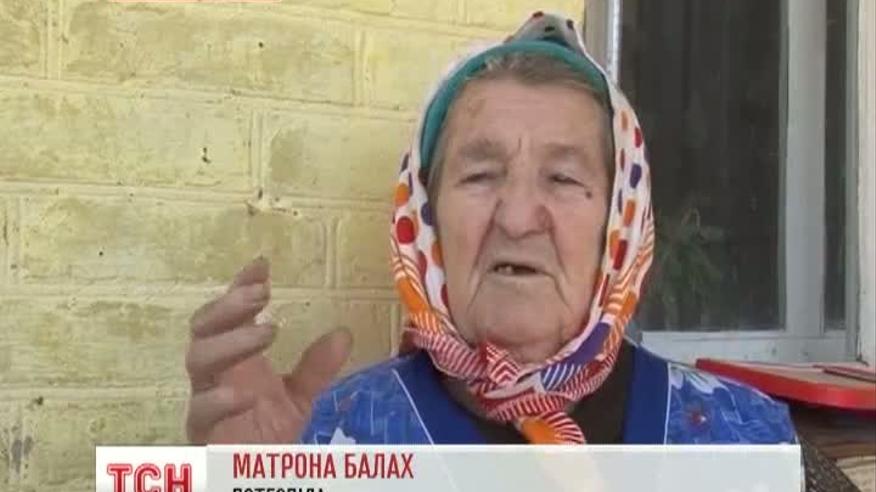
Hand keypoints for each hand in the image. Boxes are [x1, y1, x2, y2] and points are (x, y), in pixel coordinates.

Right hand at [185, 257, 352, 443]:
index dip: (240, 286)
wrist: (254, 477)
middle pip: (203, 326)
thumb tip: (343, 334)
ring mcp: (204, 399)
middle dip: (229, 306)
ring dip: (231, 341)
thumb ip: (316, 367)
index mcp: (235, 358)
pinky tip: (245, 395)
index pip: (230, 312)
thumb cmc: (266, 434)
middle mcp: (215, 372)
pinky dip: (219, 401)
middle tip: (261, 293)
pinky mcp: (201, 433)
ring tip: (268, 332)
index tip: (261, 264)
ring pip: (197, 359)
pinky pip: (199, 412)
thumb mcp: (299, 396)